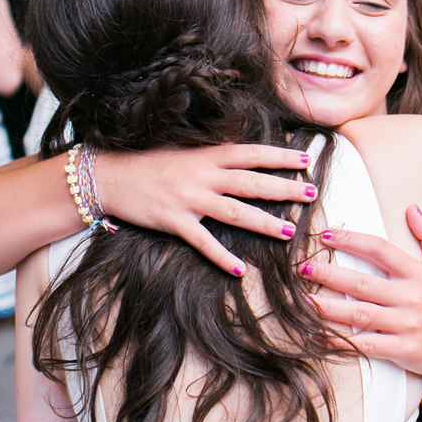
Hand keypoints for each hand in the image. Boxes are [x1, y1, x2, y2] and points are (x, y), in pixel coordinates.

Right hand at [94, 145, 317, 274]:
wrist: (108, 176)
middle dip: (284, 188)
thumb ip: (211, 156)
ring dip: (264, 222)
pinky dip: (222, 257)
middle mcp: (201, 175)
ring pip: (235, 212)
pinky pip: (203, 242)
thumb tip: (242, 158)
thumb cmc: (147, 164)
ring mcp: (188, 199)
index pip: (250, 154)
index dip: (279, 157)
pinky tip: (240, 269)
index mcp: (206, 155)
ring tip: (288, 231)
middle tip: (312, 194)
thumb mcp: (183, 152)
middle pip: (251, 182)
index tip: (304, 160)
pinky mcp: (173, 221)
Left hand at [302, 206, 421, 376]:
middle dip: (330, 274)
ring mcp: (405, 324)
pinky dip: (340, 341)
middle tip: (303, 267)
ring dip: (327, 307)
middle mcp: (411, 297)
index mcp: (418, 274)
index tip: (327, 236)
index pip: (380, 250)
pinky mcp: (401, 349)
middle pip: (363, 283)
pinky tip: (317, 335)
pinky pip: (365, 344)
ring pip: (359, 314)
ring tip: (302, 298)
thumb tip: (412, 208)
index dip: (352, 240)